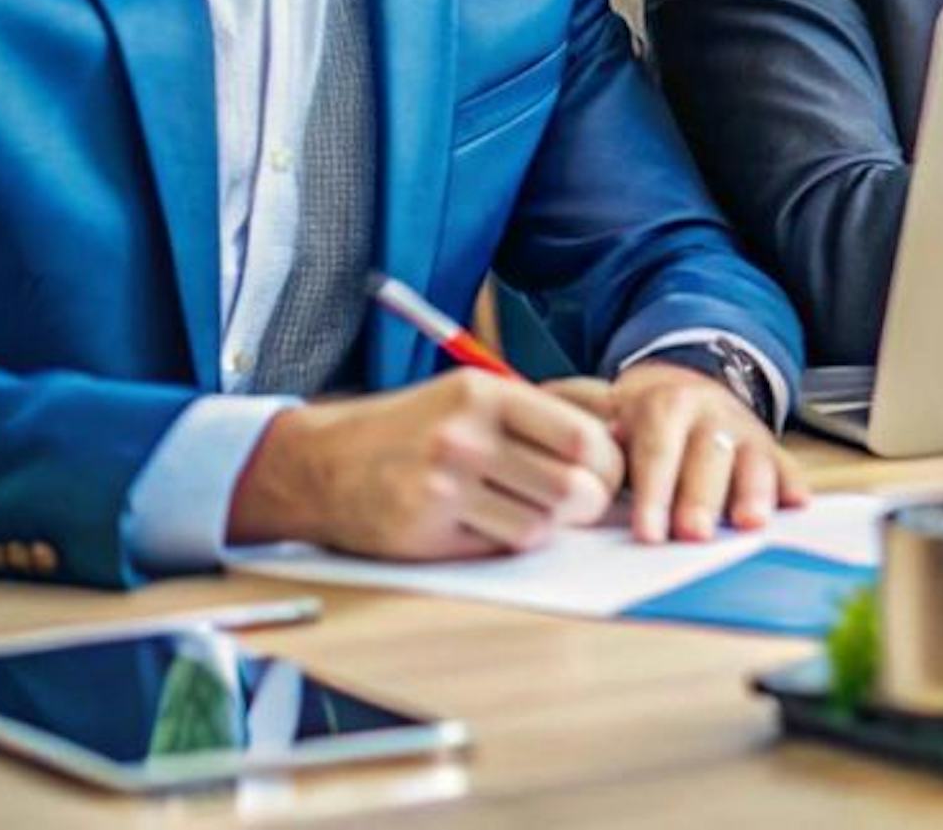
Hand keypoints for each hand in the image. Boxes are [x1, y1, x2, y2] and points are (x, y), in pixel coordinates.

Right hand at [225, 369, 620, 558]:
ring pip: (540, 526)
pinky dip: (508, 538)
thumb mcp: (472, 397)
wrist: (321, 464)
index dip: (609, 464)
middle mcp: (463, 438)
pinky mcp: (424, 532)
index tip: (608, 472)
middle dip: (591, 503)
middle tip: (584, 503)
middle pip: (572, 488)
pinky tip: (490, 521)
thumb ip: (540, 415)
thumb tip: (621, 438)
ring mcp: (441, 488)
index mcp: (484, 395)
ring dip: (547, 524)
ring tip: (530, 508)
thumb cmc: (413, 428)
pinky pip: (499, 547)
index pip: (582, 438)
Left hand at [558, 361, 806, 542]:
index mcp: (662, 404)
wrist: (684, 387)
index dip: (654, 490)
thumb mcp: (602, 406)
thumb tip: (539, 415)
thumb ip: (577, 415)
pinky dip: (791, 484)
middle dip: (701, 497)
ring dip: (751, 492)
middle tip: (694, 534)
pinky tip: (795, 504)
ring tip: (747, 524)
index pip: (657, 448)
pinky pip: (785, 464)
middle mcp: (708, 413)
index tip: (647, 532)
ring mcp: (744, 430)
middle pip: (708, 455)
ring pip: (753, 458)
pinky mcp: (770, 448)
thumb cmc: (636, 418)